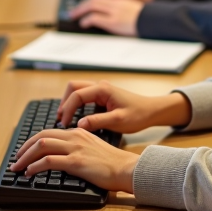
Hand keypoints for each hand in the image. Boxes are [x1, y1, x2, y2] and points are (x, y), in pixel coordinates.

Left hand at [11, 127, 138, 192]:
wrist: (125, 168)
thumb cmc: (112, 163)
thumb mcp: (93, 148)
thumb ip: (78, 148)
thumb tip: (62, 157)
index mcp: (78, 132)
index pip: (49, 132)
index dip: (33, 142)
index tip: (25, 151)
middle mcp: (74, 136)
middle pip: (41, 137)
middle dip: (24, 148)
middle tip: (16, 159)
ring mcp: (74, 148)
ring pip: (41, 146)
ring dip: (25, 157)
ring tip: (18, 167)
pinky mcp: (75, 162)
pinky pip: (48, 161)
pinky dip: (34, 166)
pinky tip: (30, 173)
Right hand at [55, 80, 191, 131]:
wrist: (151, 111)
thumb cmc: (137, 115)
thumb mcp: (118, 121)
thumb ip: (98, 122)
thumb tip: (79, 124)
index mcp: (103, 90)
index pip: (77, 95)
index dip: (67, 109)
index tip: (64, 124)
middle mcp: (100, 86)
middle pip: (73, 87)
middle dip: (64, 102)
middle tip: (60, 119)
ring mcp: (101, 89)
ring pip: (77, 89)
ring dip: (69, 102)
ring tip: (64, 118)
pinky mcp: (103, 95)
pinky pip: (84, 95)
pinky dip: (76, 103)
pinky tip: (75, 116)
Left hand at [69, 0, 143, 34]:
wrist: (156, 21)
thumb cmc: (147, 19)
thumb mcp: (132, 10)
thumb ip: (121, 9)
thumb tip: (109, 16)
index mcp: (121, 0)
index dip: (89, 0)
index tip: (83, 5)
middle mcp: (117, 3)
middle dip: (81, 4)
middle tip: (73, 10)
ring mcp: (115, 11)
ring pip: (92, 5)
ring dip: (80, 10)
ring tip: (74, 15)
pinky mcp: (115, 21)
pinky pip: (96, 17)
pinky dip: (87, 19)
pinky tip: (84, 23)